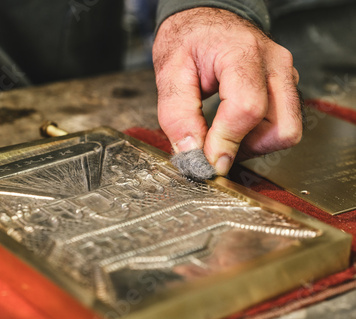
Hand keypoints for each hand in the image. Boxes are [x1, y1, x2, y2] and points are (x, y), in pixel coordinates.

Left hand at [153, 7, 301, 174]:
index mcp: (243, 52)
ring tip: (220, 135)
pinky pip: (281, 124)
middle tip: (213, 149)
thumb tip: (192, 155)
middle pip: (281, 127)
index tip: (205, 161)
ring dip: (252, 145)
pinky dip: (257, 137)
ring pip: (285, 131)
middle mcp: (274, 64)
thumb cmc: (188, 39)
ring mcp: (285, 75)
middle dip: (246, 149)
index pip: (247, 108)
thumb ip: (177, 115)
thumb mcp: (169, 72)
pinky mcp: (285, 87)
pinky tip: (232, 128)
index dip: (226, 142)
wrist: (205, 20)